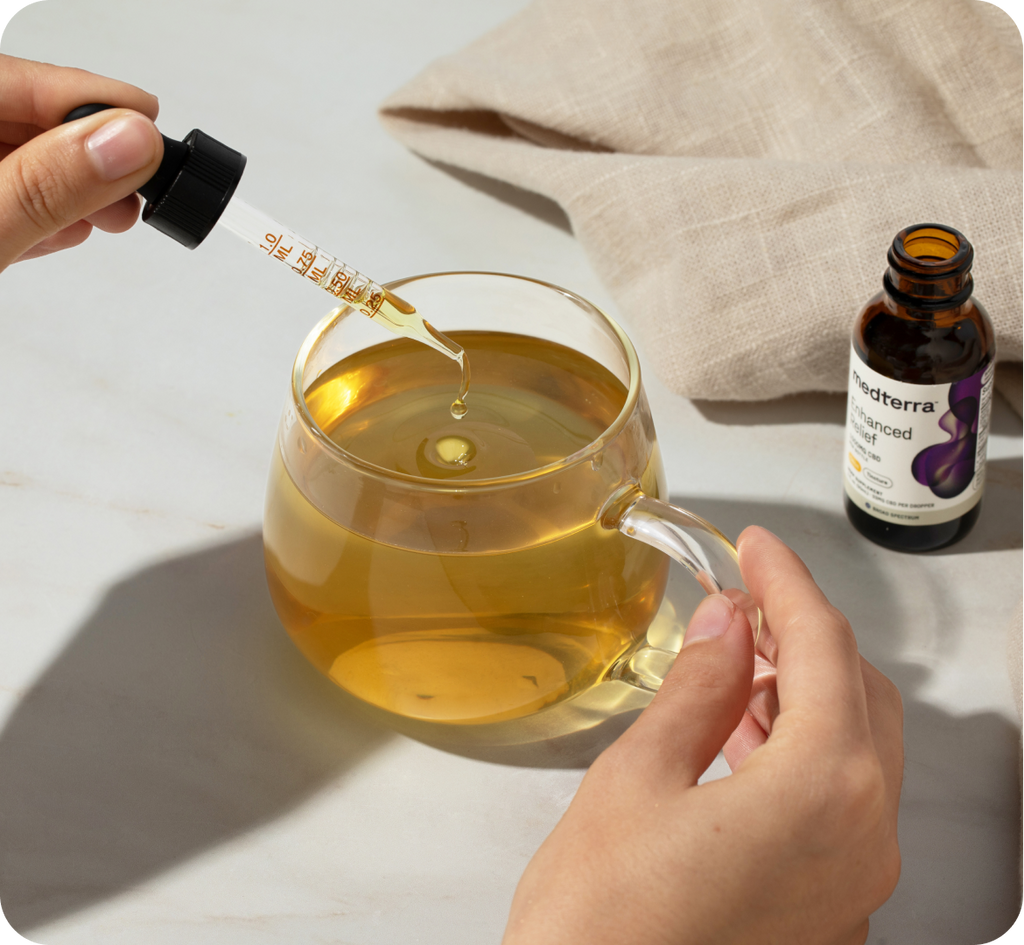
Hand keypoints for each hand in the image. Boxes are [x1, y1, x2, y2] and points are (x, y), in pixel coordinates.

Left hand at [0, 53, 162, 272]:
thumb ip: (48, 185)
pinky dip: (38, 211)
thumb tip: (129, 141)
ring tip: (106, 218)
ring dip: (68, 188)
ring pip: (15, 158)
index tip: (148, 117)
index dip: (87, 96)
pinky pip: (1, 194)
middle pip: (19, 117)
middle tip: (137, 182)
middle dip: (84, 150)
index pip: (15, 81)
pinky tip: (60, 231)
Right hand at [502, 526, 902, 944]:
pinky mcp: (831, 913)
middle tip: (741, 600)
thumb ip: (696, 691)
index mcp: (822, 790)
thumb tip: (726, 625)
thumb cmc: (601, 924)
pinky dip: (800, 751)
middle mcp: (864, 837)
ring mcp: (855, 884)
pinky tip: (742, 737)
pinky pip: (840, 802)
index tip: (754, 547)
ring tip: (734, 661)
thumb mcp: (637, 781)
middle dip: (800, 635)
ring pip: (854, 750)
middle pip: (857, 695)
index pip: (822, 648)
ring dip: (801, 693)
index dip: (785, 582)